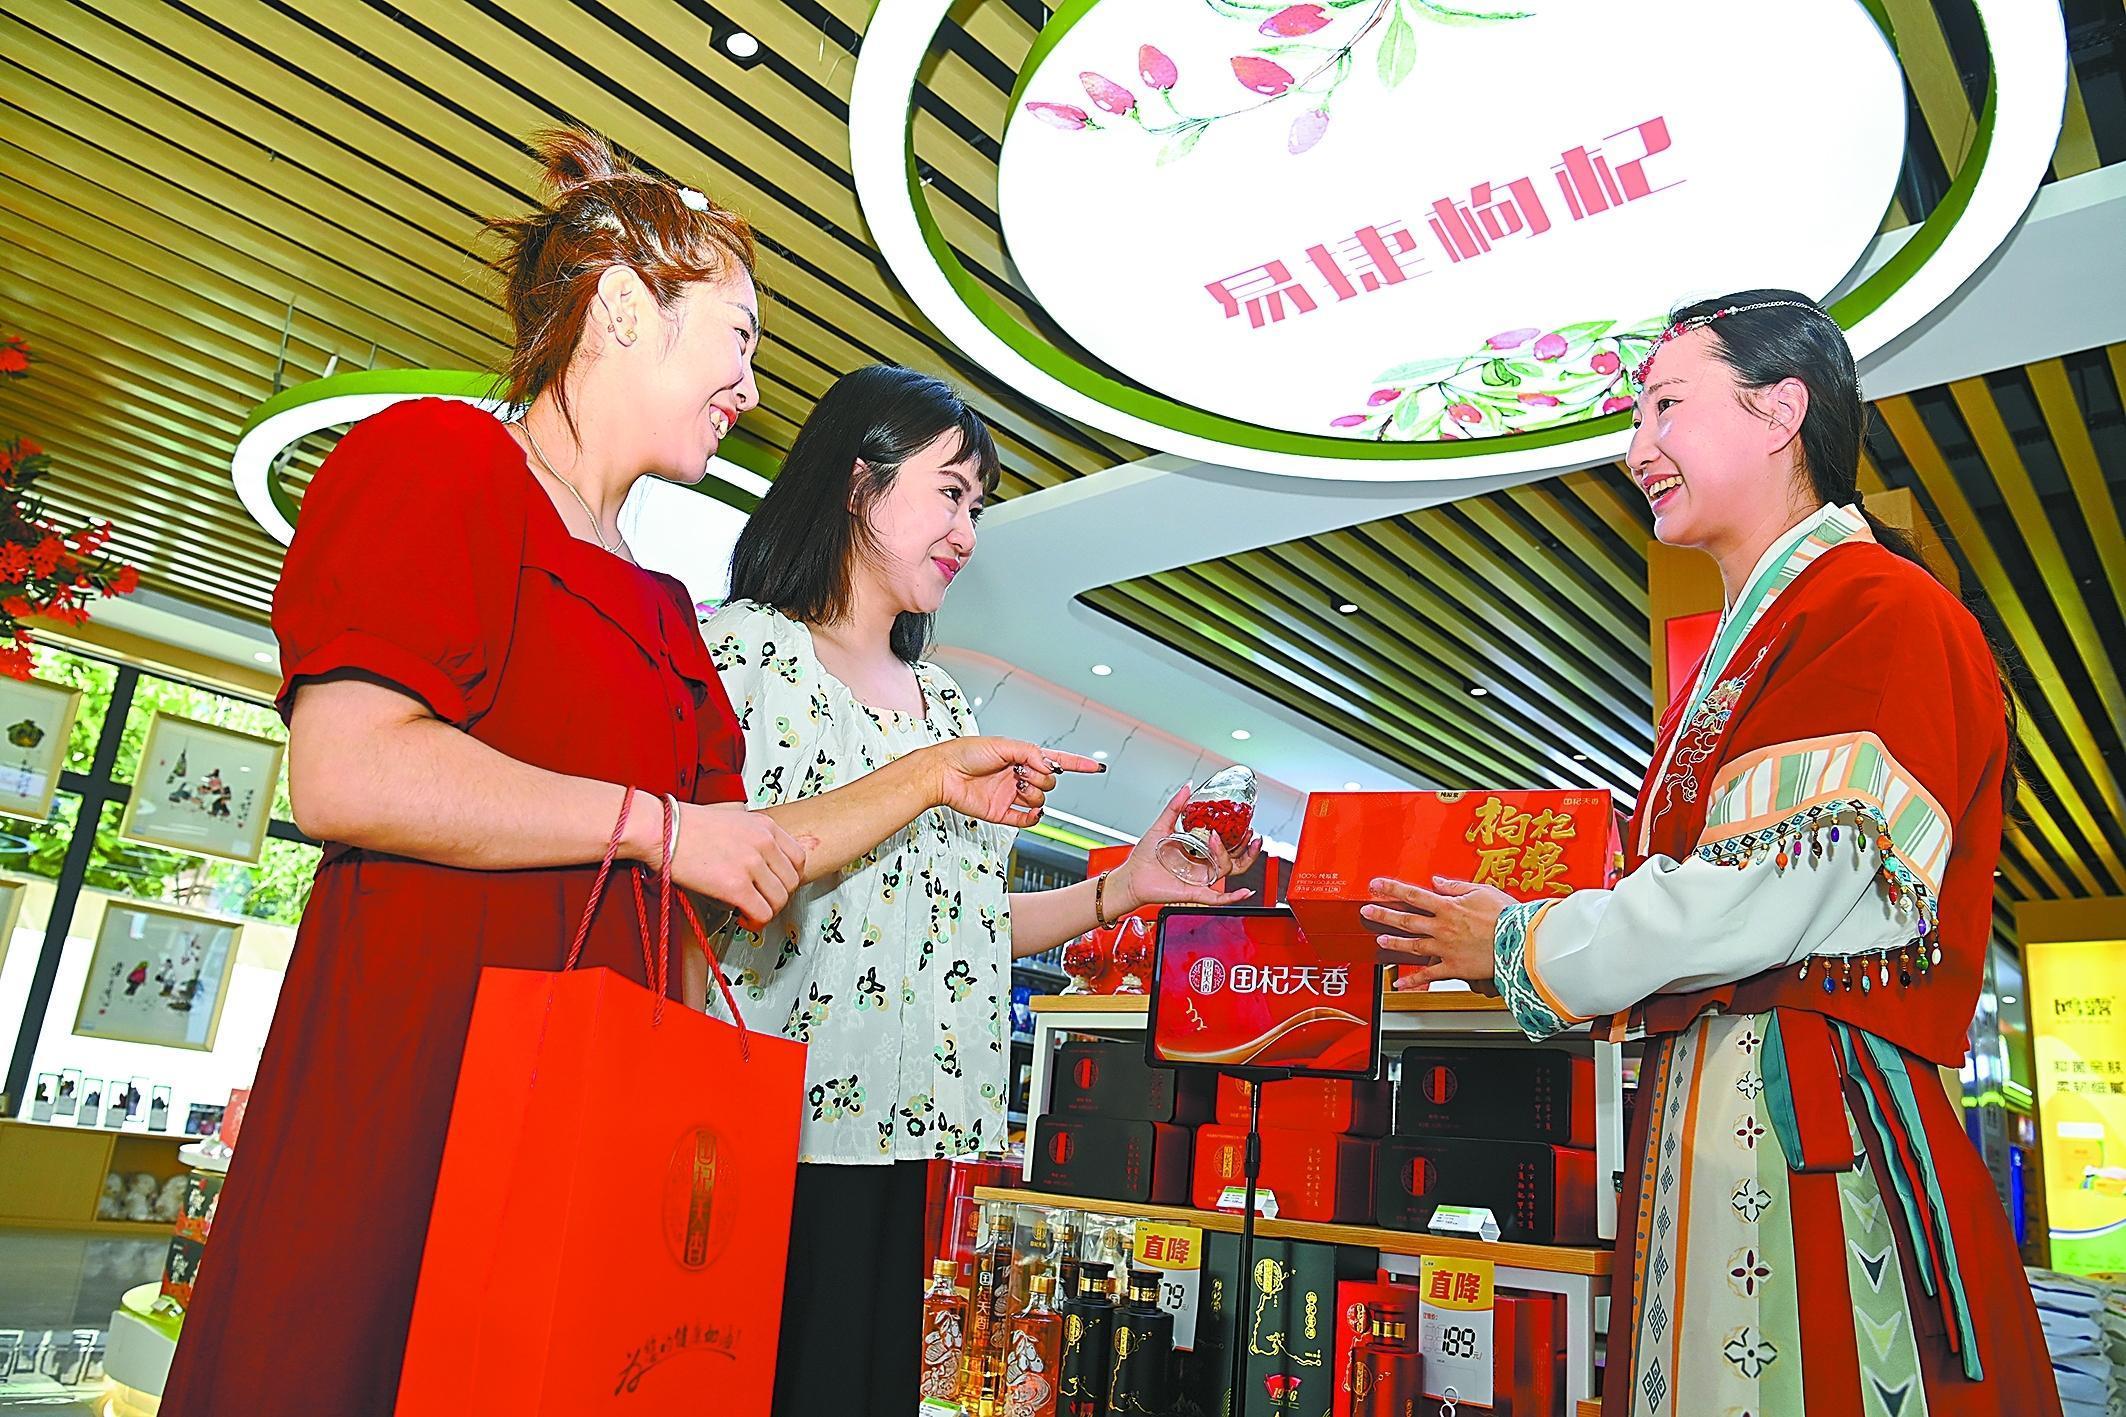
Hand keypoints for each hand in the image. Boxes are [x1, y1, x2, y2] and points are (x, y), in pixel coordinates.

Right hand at [670, 802, 813, 930]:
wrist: (660, 829)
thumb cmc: (684, 826)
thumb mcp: (731, 821)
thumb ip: (751, 839)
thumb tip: (761, 865)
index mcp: (764, 826)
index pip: (798, 858)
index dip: (788, 878)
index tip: (776, 886)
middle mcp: (763, 843)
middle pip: (792, 882)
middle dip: (777, 897)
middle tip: (761, 902)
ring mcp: (751, 864)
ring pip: (779, 901)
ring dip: (766, 912)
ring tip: (749, 912)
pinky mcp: (735, 886)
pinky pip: (762, 913)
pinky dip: (755, 922)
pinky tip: (742, 918)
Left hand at [927, 737, 1104, 826]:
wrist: (942, 774)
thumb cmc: (964, 753)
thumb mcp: (1001, 744)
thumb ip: (1029, 753)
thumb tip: (1048, 765)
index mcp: (1020, 757)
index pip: (1055, 761)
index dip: (1077, 764)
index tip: (1096, 766)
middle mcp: (1018, 776)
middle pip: (1048, 784)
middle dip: (1041, 779)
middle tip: (1024, 773)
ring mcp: (1011, 795)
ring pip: (1039, 801)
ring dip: (1033, 795)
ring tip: (1015, 787)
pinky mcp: (1002, 812)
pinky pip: (1025, 820)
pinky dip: (1031, 818)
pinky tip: (1027, 812)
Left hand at [1109, 785, 1263, 913]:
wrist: (1131, 877)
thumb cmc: (1143, 859)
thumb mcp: (1162, 826)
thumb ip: (1175, 808)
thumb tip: (1187, 789)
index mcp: (1199, 853)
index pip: (1226, 847)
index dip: (1239, 838)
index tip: (1246, 826)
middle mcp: (1202, 866)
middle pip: (1235, 860)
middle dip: (1248, 850)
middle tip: (1251, 836)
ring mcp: (1200, 880)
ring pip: (1227, 871)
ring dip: (1229, 856)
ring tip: (1218, 841)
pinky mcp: (1194, 892)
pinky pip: (1217, 897)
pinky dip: (1232, 896)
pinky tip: (1243, 892)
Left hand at [1363, 876, 1513, 987]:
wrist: (1521, 942)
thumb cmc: (1507, 916)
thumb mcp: (1482, 891)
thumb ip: (1456, 886)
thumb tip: (1437, 881)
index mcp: (1448, 907)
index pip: (1413, 895)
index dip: (1391, 889)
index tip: (1376, 885)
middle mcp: (1442, 927)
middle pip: (1406, 920)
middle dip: (1383, 914)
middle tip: (1367, 911)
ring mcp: (1445, 949)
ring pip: (1412, 946)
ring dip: (1393, 942)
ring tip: (1379, 939)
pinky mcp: (1453, 968)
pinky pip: (1429, 976)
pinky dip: (1412, 981)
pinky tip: (1398, 983)